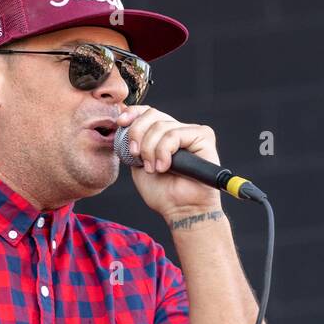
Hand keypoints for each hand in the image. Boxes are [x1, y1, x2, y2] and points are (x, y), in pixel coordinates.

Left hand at [117, 105, 223, 219]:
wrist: (181, 210)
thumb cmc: (163, 193)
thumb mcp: (138, 165)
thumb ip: (132, 144)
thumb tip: (122, 121)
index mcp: (163, 135)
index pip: (147, 112)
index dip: (133, 114)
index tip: (120, 123)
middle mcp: (178, 130)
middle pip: (152, 115)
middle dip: (138, 135)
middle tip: (137, 157)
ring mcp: (191, 132)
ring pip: (161, 126)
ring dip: (151, 150)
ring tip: (154, 169)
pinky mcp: (203, 136)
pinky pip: (174, 135)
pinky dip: (164, 151)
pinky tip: (164, 167)